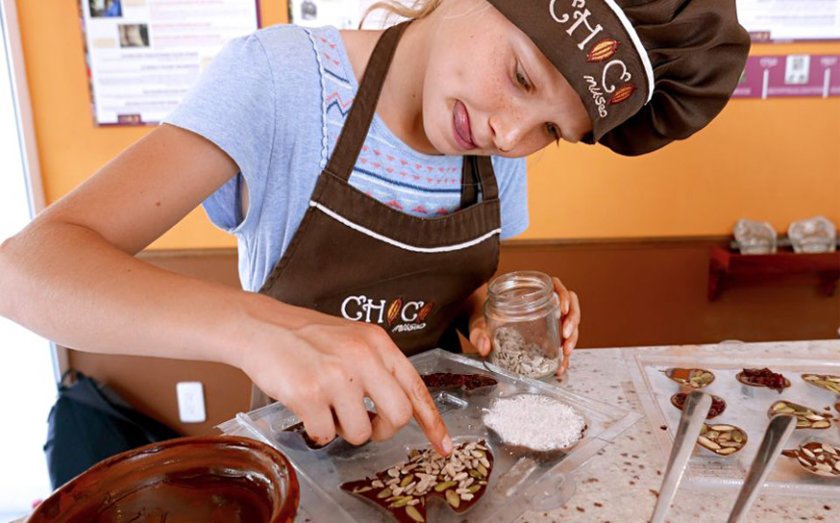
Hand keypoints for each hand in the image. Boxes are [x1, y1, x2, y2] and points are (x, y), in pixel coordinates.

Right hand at [239, 307, 451, 454]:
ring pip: (361, 431)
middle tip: (367, 424)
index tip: (442, 445)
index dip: (432, 420)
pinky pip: (326, 435)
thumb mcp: (352, 337)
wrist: (260, 327)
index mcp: (377, 342)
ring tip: (327, 408)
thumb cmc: (305, 336)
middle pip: (398, 415)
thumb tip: (398, 406)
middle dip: (384, 429)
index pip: (415, 386)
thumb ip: (377, 365)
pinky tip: (307, 410)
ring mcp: (335, 376)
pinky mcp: (308, 394)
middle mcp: (361, 357)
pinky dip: (318, 431)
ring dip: (344, 429)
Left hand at [468, 277, 580, 377]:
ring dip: (573, 338)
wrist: (481, 327)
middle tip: (565, 336)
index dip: (564, 295)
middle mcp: (543, 304)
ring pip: (570, 324)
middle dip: (573, 321)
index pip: (556, 286)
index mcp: (530, 293)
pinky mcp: (548, 336)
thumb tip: (484, 346)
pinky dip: (564, 355)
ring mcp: (548, 320)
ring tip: (565, 353)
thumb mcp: (478, 324)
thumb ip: (479, 334)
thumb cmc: (482, 319)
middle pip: (570, 306)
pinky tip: (561, 366)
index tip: (562, 308)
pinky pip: (562, 342)